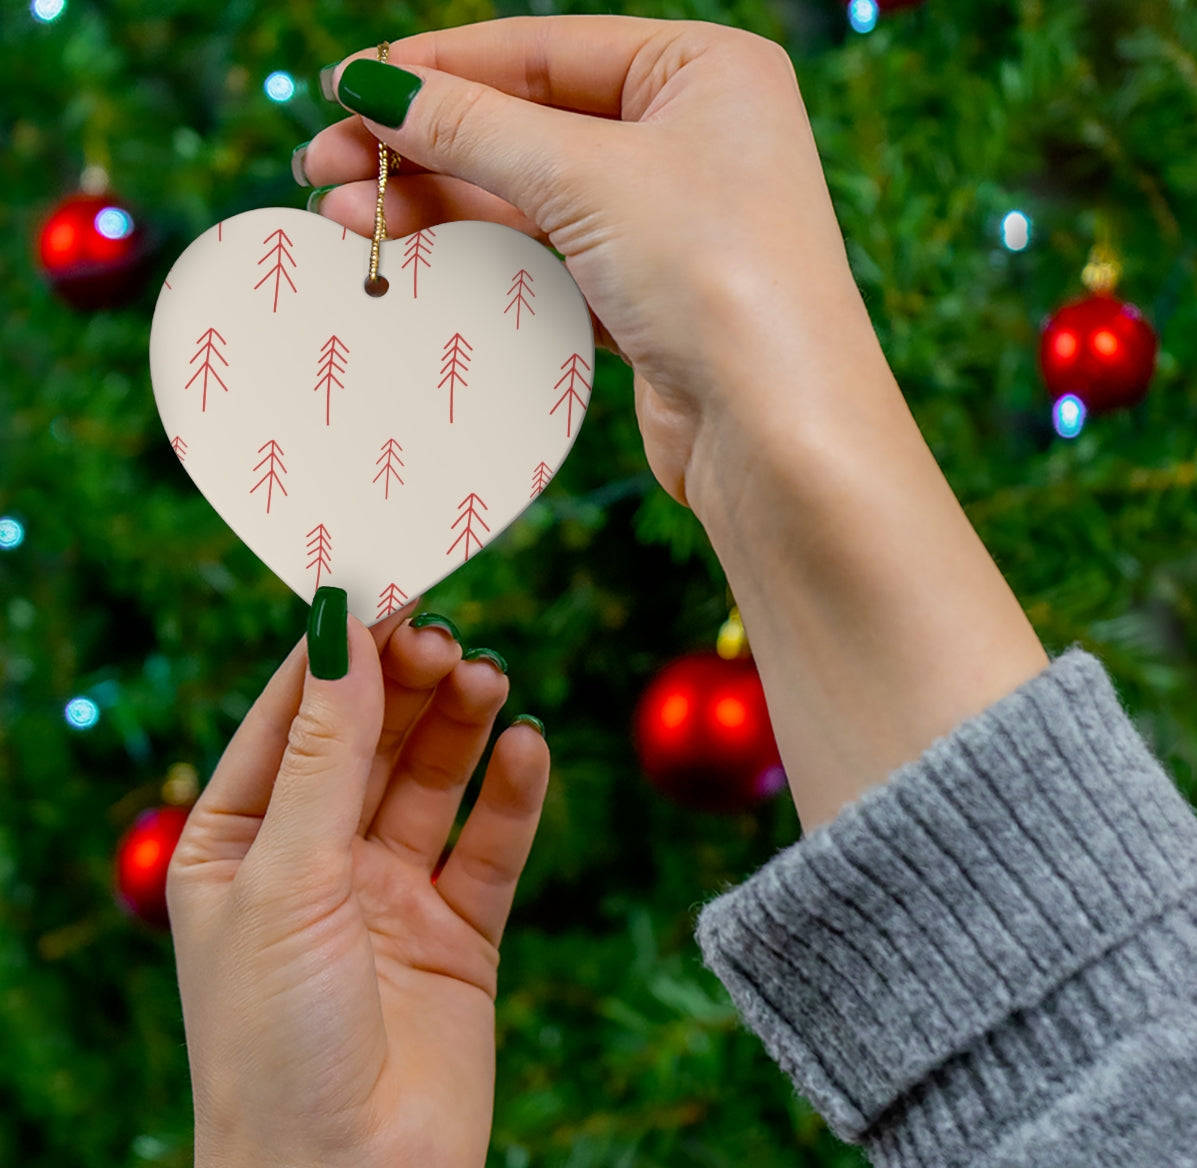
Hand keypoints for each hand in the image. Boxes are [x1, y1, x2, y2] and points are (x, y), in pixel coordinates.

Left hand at [167, 605, 548, 1167]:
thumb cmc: (275, 1040)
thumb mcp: (288, 877)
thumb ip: (325, 752)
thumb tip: (341, 629)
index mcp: (239, 842)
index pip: (291, 717)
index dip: (337, 652)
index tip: (385, 585)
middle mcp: (315, 858)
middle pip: (370, 738)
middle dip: (406, 683)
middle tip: (445, 637)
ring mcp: (389, 892)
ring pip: (432, 780)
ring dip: (461, 724)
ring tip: (488, 679)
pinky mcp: (459, 930)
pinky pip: (491, 844)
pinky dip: (512, 794)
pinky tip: (527, 749)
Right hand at [299, 17, 1048, 831]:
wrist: (778, 432)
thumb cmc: (715, 275)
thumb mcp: (586, 177)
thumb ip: (473, 127)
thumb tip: (370, 86)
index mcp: (703, 70)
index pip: (543, 50)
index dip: (437, 68)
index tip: (345, 88)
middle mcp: (692, 138)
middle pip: (528, 125)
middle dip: (423, 147)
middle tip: (323, 166)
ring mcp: (670, 223)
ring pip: (530, 199)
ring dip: (438, 206)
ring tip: (344, 218)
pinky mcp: (648, 297)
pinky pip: (547, 259)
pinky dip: (481, 259)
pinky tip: (411, 260)